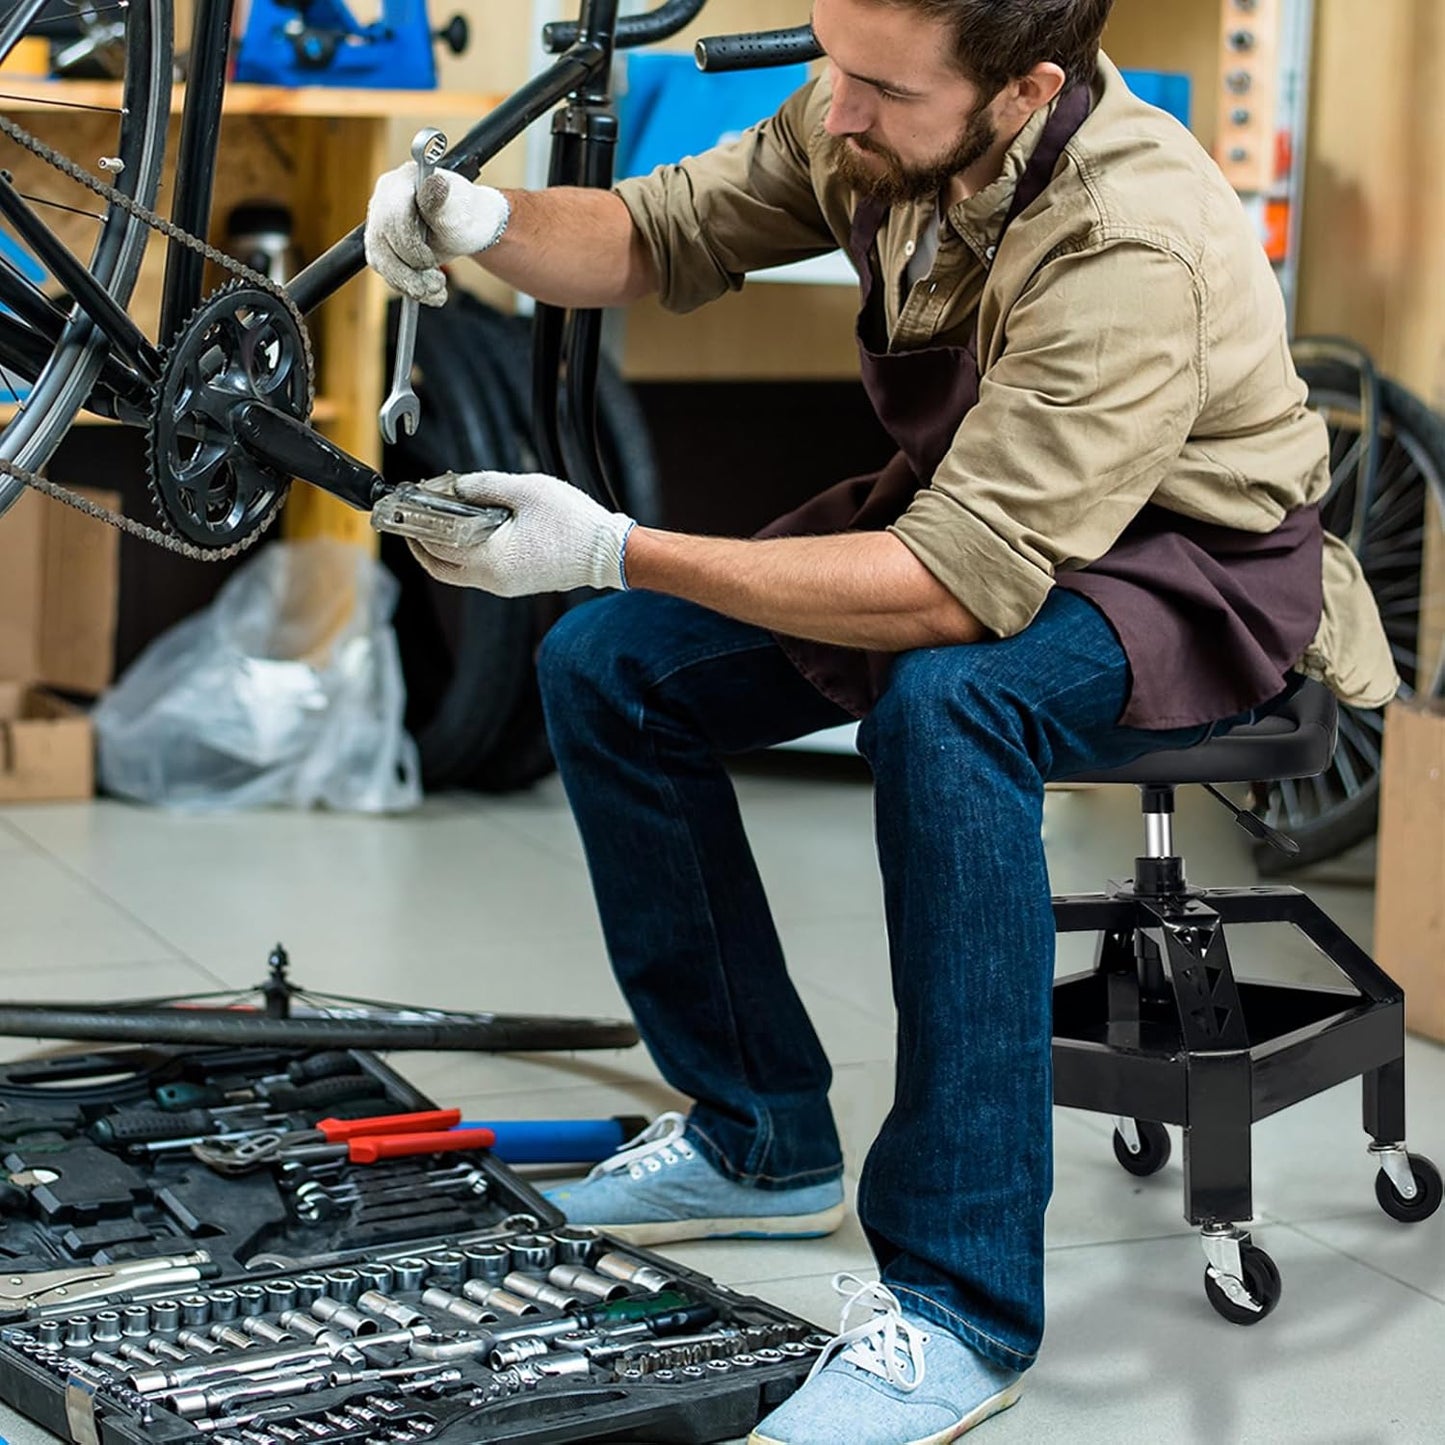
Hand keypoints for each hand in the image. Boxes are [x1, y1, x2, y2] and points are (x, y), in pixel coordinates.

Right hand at [364, 164, 509, 305]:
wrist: (465, 229)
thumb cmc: (464, 215)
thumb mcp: (458, 209)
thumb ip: (442, 201)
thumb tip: (435, 183)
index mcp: (400, 183)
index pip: (392, 218)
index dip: (410, 246)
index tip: (431, 261)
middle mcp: (383, 201)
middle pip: (382, 243)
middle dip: (410, 271)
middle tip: (438, 283)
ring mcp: (379, 224)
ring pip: (382, 262)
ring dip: (410, 284)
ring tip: (437, 289)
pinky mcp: (381, 246)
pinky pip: (386, 272)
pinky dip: (408, 287)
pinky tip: (428, 291)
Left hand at [408, 472, 636, 597]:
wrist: (608, 553)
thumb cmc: (575, 524)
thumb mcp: (527, 490)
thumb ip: (485, 485)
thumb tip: (458, 485)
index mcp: (489, 559)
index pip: (435, 545)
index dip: (417, 524)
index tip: (409, 504)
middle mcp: (492, 580)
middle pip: (439, 567)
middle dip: (421, 543)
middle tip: (412, 520)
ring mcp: (504, 586)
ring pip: (457, 572)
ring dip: (444, 547)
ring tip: (441, 519)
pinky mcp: (515, 584)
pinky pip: (478, 572)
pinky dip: (465, 552)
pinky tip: (470, 529)